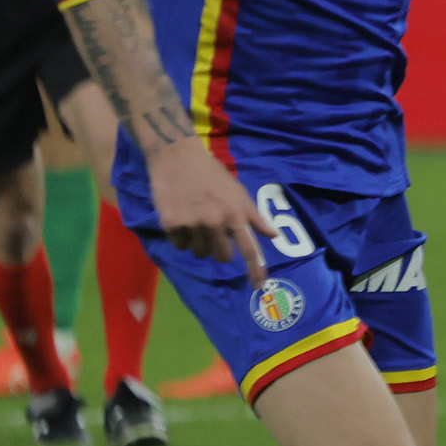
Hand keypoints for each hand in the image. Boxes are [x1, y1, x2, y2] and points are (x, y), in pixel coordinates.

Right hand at [143, 140, 275, 283]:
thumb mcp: (239, 193)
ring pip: (199, 252)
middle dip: (220, 250)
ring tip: (196, 221)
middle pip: (222, 256)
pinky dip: (182, 238)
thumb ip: (255, 217)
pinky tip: (181, 219)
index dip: (255, 270)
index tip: (258, 286)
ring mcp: (192, 224)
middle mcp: (215, 222)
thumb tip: (274, 235)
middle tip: (214, 232)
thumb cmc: (213, 175)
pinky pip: (180, 246)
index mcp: (235, 214)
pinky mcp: (171, 224)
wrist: (177, 159)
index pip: (249, 249)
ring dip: (199, 243)